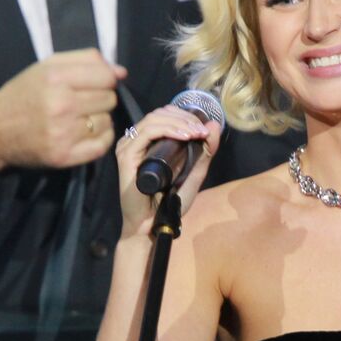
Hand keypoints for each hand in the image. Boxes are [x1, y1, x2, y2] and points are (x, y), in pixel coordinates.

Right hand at [0, 49, 126, 170]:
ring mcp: (64, 133)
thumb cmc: (23, 95)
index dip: (105, 79)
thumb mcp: (47, 68)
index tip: (95, 84)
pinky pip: (103, 145)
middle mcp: (61, 105)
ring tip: (80, 118)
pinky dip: (101, 138)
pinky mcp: (65, 156)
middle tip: (83, 102)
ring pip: (107, 121)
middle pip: (109, 99)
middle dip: (101, 99)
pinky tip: (85, 133)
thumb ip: (84, 61)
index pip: (106, 77)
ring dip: (99, 119)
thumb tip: (121, 72)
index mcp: (55, 78)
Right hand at [114, 104, 221, 237]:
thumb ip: (204, 152)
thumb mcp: (193, 174)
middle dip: (185, 118)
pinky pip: (146, 134)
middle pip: (159, 114)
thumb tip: (213, 125)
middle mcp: (135, 142)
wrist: (152, 226)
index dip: (186, 115)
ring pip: (154, 120)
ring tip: (197, 133)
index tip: (205, 128)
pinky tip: (184, 137)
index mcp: (147, 143)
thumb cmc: (168, 203)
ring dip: (180, 123)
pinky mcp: (126, 157)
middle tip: (202, 131)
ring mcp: (129, 148)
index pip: (165, 115)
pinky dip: (168, 130)